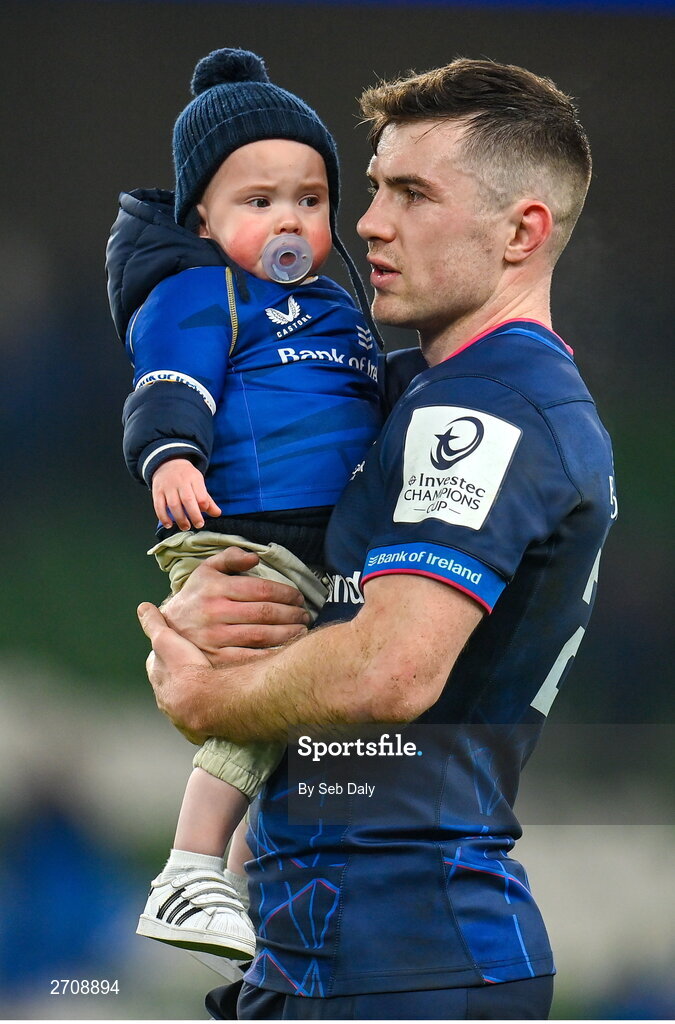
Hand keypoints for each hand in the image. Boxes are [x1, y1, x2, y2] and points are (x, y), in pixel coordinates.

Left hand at [138, 601, 211, 743]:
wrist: (206, 702)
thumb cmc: (186, 669)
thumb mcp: (166, 640)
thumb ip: (155, 624)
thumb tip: (143, 608)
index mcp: (159, 679)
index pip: (158, 665)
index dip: (167, 655)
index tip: (177, 647)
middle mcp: (168, 701)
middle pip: (173, 686)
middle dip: (182, 678)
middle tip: (198, 667)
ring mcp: (183, 717)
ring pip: (189, 704)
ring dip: (197, 697)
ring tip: (214, 688)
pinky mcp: (200, 730)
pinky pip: (204, 720)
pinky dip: (210, 713)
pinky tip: (222, 706)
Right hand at [152, 458, 220, 530]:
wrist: (168, 463)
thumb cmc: (186, 477)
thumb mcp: (199, 484)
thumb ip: (208, 500)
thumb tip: (217, 513)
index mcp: (194, 479)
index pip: (201, 495)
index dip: (204, 506)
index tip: (204, 512)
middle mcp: (180, 482)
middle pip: (188, 500)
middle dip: (194, 515)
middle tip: (198, 525)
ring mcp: (167, 487)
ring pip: (173, 505)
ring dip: (180, 519)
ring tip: (185, 527)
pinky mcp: (157, 492)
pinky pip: (158, 506)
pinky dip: (163, 517)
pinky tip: (169, 524)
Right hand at [160, 547, 310, 665]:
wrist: (169, 627)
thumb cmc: (195, 595)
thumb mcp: (207, 569)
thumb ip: (230, 557)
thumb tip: (255, 558)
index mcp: (216, 588)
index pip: (261, 589)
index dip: (286, 593)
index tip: (298, 597)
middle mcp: (215, 612)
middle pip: (265, 613)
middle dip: (291, 614)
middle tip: (304, 615)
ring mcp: (215, 637)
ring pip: (261, 635)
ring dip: (288, 634)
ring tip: (301, 630)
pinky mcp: (216, 659)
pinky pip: (251, 657)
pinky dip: (272, 654)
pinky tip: (285, 650)